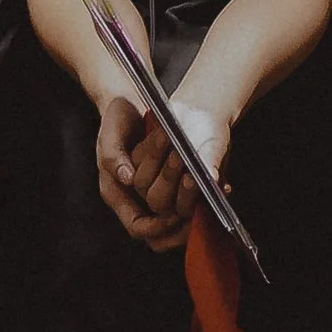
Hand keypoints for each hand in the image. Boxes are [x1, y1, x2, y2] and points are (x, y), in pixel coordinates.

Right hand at [96, 90, 229, 253]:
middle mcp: (136, 198)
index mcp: (117, 194)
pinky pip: (188, 196)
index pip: (138, 227)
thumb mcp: (110, 136)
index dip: (156, 227)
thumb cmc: (116, 119)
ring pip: (177, 215)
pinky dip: (203, 193)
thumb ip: (114, 158)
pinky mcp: (171, 178)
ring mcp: (154, 189)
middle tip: (198, 204)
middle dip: (181, 217)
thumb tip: (128, 178)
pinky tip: (221, 185)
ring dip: (194, 207)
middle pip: (160, 229)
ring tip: (212, 193)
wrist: (129, 101)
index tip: (174, 215)